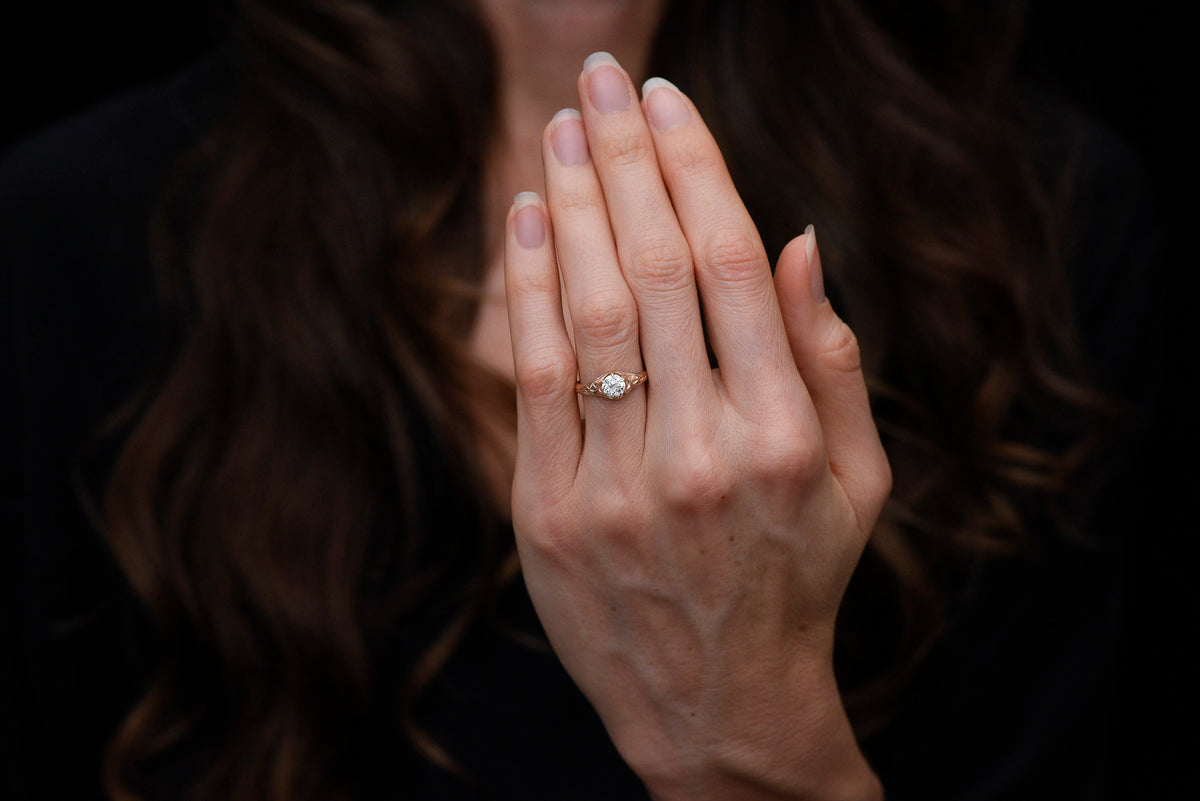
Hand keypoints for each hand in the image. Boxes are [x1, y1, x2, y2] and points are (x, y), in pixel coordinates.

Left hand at [503, 53, 888, 800]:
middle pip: (651, 269)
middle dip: (625, 158)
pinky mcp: (549, 515)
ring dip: (572, 205)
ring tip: (561, 129)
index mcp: (784, 438)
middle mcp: (701, 454)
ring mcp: (617, 487)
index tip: (667, 100)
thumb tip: (797, 238)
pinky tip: (529, 217)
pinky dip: (528, 288)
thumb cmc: (796, 581)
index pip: (728, 266)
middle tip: (602, 81)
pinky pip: (535, 378)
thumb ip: (831, 360)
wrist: (716, 706)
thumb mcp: (857, 482)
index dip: (694, 169)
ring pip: (588, 312)